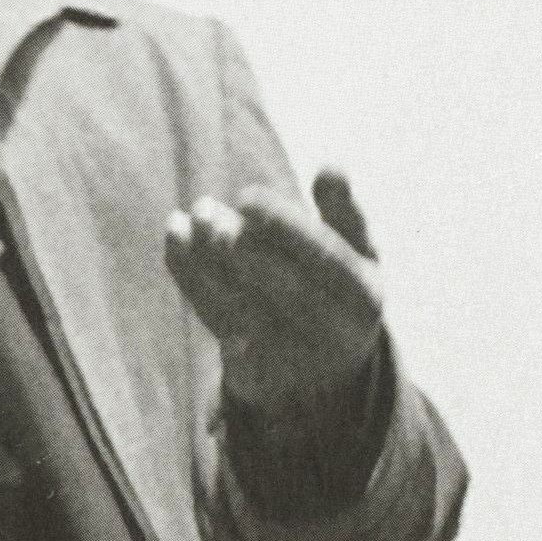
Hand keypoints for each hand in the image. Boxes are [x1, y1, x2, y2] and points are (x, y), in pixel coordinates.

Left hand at [169, 165, 388, 423]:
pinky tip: (176, 237)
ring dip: (206, 258)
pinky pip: (217, 321)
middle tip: (205, 209)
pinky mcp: (255, 371)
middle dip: (238, 247)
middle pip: (283, 290)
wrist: (324, 373)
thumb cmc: (337, 288)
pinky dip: (191, 277)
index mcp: (365, 296)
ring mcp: (293, 359)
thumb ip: (344, 213)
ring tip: (188, 216)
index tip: (248, 198)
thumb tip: (332, 167)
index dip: (286, 229)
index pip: (326, 260)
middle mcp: (334, 335)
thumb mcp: (356, 253)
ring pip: (243, 307)